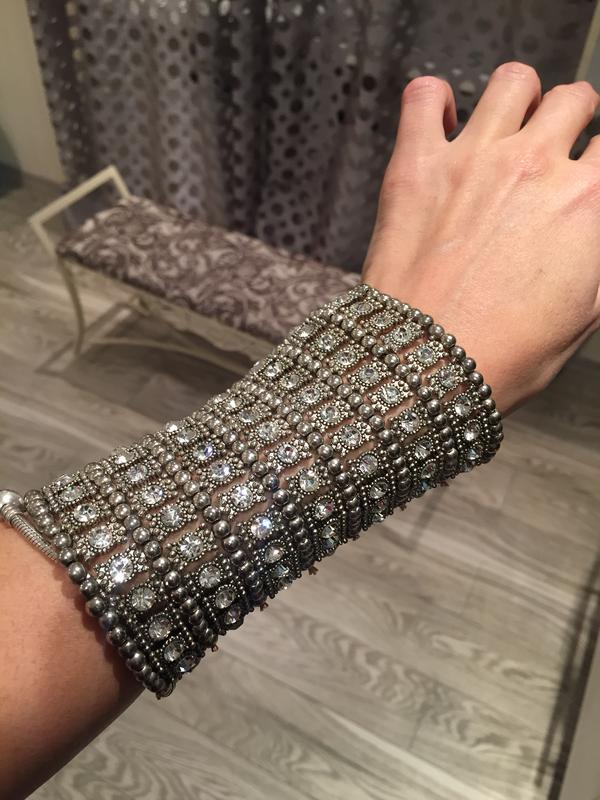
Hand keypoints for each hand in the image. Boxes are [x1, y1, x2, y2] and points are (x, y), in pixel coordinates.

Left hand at [362, 62, 599, 412]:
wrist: (424, 367)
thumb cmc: (502, 355)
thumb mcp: (583, 315)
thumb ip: (595, 255)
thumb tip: (591, 228)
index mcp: (585, 203)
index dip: (596, 162)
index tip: (586, 171)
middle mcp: (535, 167)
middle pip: (572, 101)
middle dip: (570, 118)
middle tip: (554, 142)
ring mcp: (473, 159)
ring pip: (514, 83)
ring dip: (519, 97)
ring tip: (508, 122)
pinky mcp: (416, 166)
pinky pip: (424, 97)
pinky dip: (434, 99)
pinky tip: (441, 118)